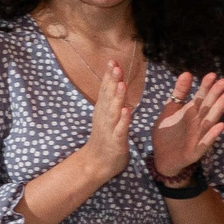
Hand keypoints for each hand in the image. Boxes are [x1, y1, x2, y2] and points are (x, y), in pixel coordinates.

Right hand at [84, 61, 132, 180]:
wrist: (96, 163)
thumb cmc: (105, 139)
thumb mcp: (107, 117)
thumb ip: (111, 101)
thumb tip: (115, 83)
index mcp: (103, 110)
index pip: (106, 89)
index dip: (109, 75)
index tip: (112, 60)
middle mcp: (104, 117)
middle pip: (108, 96)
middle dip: (112, 81)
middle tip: (115, 66)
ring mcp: (109, 129)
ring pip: (113, 111)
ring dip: (117, 97)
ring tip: (121, 84)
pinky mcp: (116, 141)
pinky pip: (120, 129)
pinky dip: (123, 120)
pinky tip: (127, 111)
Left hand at [150, 70, 223, 180]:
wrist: (162, 158)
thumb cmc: (167, 133)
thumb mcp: (170, 111)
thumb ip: (178, 94)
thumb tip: (187, 73)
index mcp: (192, 113)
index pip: (200, 97)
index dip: (205, 87)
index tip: (211, 75)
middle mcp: (198, 123)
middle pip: (208, 107)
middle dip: (215, 94)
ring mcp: (199, 136)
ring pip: (210, 121)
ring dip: (219, 109)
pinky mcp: (196, 150)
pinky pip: (205, 142)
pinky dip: (212, 134)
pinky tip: (220, 125)